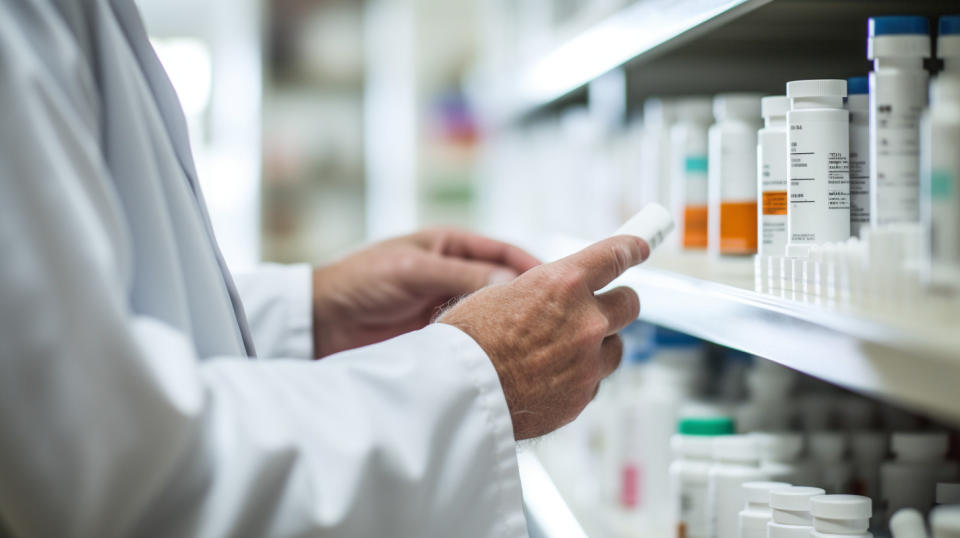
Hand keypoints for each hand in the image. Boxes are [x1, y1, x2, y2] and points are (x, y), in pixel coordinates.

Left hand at [312, 228, 539, 357]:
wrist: (320, 321)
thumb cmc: (360, 281)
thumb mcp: (415, 270)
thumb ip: (463, 277)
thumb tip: (513, 288)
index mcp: (451, 245)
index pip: (506, 252)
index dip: (535, 267)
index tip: (561, 286)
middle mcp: (455, 273)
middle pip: (506, 286)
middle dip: (531, 301)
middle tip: (560, 320)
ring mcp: (449, 305)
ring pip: (494, 315)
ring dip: (514, 327)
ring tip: (540, 343)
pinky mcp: (440, 335)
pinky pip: (475, 338)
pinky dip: (493, 346)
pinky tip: (510, 358)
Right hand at [438, 235, 649, 439]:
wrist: (458, 394)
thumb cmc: (467, 342)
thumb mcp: (501, 294)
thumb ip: (542, 293)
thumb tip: (557, 295)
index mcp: (563, 283)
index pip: (616, 255)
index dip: (632, 247)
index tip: (641, 246)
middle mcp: (585, 320)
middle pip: (629, 303)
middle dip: (616, 303)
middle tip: (598, 308)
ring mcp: (588, 361)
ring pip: (615, 347)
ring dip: (597, 346)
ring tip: (561, 351)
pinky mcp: (582, 396)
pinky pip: (594, 382)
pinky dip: (579, 379)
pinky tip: (549, 378)